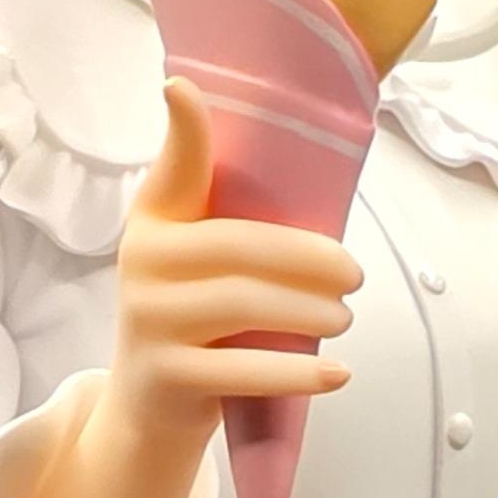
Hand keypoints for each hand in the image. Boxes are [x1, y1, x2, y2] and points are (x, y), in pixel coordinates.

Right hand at [105, 76, 359, 449]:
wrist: (148, 408)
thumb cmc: (194, 322)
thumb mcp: (200, 263)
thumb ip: (239, 225)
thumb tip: (327, 211)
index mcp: (156, 220)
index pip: (174, 168)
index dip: (181, 130)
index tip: (182, 90)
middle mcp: (142, 262)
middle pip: (238, 246)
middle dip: (310, 260)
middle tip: (354, 277)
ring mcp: (148, 320)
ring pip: (244, 304)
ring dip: (310, 311)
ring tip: (343, 317)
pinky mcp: (165, 376)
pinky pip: (242, 370)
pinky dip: (298, 373)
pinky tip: (336, 373)